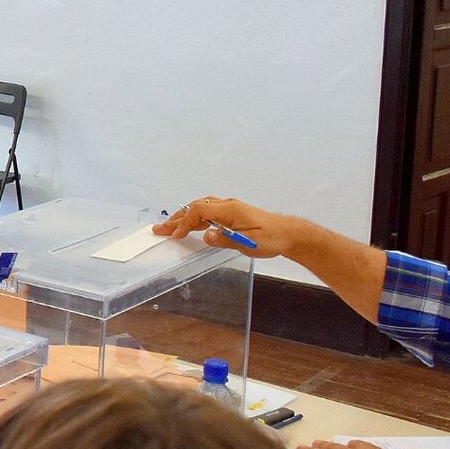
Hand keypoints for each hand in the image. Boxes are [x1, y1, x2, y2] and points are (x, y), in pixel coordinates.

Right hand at [152, 196, 308, 259]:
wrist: (289, 234)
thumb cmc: (271, 239)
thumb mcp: (248, 243)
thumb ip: (225, 239)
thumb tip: (205, 235)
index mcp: (229, 209)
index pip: (199, 211)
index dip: (184, 222)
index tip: (175, 236)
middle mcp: (227, 205)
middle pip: (196, 207)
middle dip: (176, 218)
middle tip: (159, 229)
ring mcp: (229, 208)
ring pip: (200, 208)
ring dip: (184, 217)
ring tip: (169, 227)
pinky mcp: (232, 213)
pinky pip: (208, 212)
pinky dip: (195, 218)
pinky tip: (191, 226)